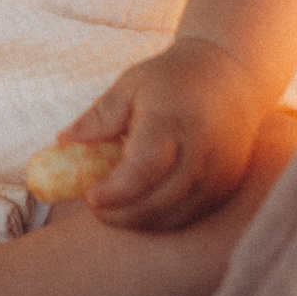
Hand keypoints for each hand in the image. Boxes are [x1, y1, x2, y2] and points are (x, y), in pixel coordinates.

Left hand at [60, 36, 264, 231]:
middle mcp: (200, 152)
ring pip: (177, 215)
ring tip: (113, 209)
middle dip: (122, 213)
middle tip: (94, 207)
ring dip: (141, 221)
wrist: (232, 74)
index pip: (143, 169)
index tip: (89, 195)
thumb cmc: (173, 77)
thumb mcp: (131, 85)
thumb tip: (64, 141)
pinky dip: (163, 218)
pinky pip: (192, 214)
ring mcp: (219, 172)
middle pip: (160, 200)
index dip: (115, 190)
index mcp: (171, 122)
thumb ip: (100, 116)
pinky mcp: (227, 185)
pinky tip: (141, 208)